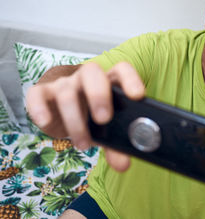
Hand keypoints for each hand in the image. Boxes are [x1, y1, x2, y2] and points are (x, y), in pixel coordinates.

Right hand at [26, 61, 144, 171]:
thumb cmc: (94, 121)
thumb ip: (116, 147)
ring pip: (66, 92)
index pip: (121, 70)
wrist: (69, 119)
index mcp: (110, 80)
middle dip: (98, 95)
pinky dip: (38, 107)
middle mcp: (87, 77)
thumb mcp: (108, 133)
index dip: (130, 80)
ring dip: (75, 121)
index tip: (137, 96)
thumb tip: (123, 164)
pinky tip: (45, 122)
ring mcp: (65, 83)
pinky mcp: (43, 93)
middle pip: (92, 72)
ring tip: (83, 144)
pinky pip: (37, 94)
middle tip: (104, 119)